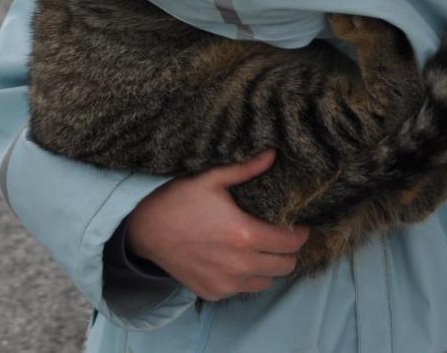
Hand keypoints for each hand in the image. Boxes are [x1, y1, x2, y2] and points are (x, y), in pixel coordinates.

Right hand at [125, 150, 309, 300]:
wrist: (145, 231)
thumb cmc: (178, 201)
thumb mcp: (211, 179)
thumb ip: (246, 169)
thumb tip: (273, 154)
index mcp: (244, 235)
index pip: (291, 243)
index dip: (300, 234)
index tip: (299, 226)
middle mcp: (239, 265)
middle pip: (285, 267)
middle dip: (289, 251)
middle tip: (281, 237)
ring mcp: (226, 283)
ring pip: (267, 282)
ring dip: (269, 267)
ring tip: (261, 249)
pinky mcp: (213, 293)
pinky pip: (243, 290)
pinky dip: (246, 278)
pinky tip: (237, 260)